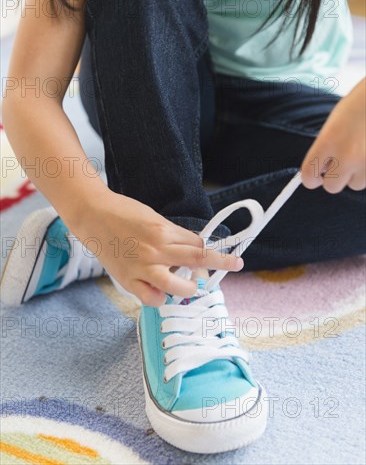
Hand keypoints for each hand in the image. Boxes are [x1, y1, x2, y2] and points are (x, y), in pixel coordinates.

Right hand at [70, 190, 242, 305]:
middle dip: (221, 263)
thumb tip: (190, 247)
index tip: (222, 253)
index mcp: (163, 230)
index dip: (211, 248)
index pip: (197, 244)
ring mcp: (142, 267)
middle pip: (198, 260)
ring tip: (191, 287)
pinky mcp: (128, 280)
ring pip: (178, 287)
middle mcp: (156, 250)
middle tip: (235, 264)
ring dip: (190, 289)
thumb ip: (171, 234)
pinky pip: (151, 298)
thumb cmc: (123, 212)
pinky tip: (161, 291)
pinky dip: (160, 298)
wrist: (92, 215)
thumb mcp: (152, 217)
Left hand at [301, 78, 365, 192]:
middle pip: (332, 187)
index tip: (315, 175)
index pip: (309, 176)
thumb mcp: (333, 125)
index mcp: (328, 141)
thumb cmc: (358, 106)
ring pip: (355, 184)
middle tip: (340, 163)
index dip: (310, 178)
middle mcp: (347, 155)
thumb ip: (324, 149)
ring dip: (356, 174)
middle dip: (334, 178)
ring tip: (361, 153)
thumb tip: (320, 172)